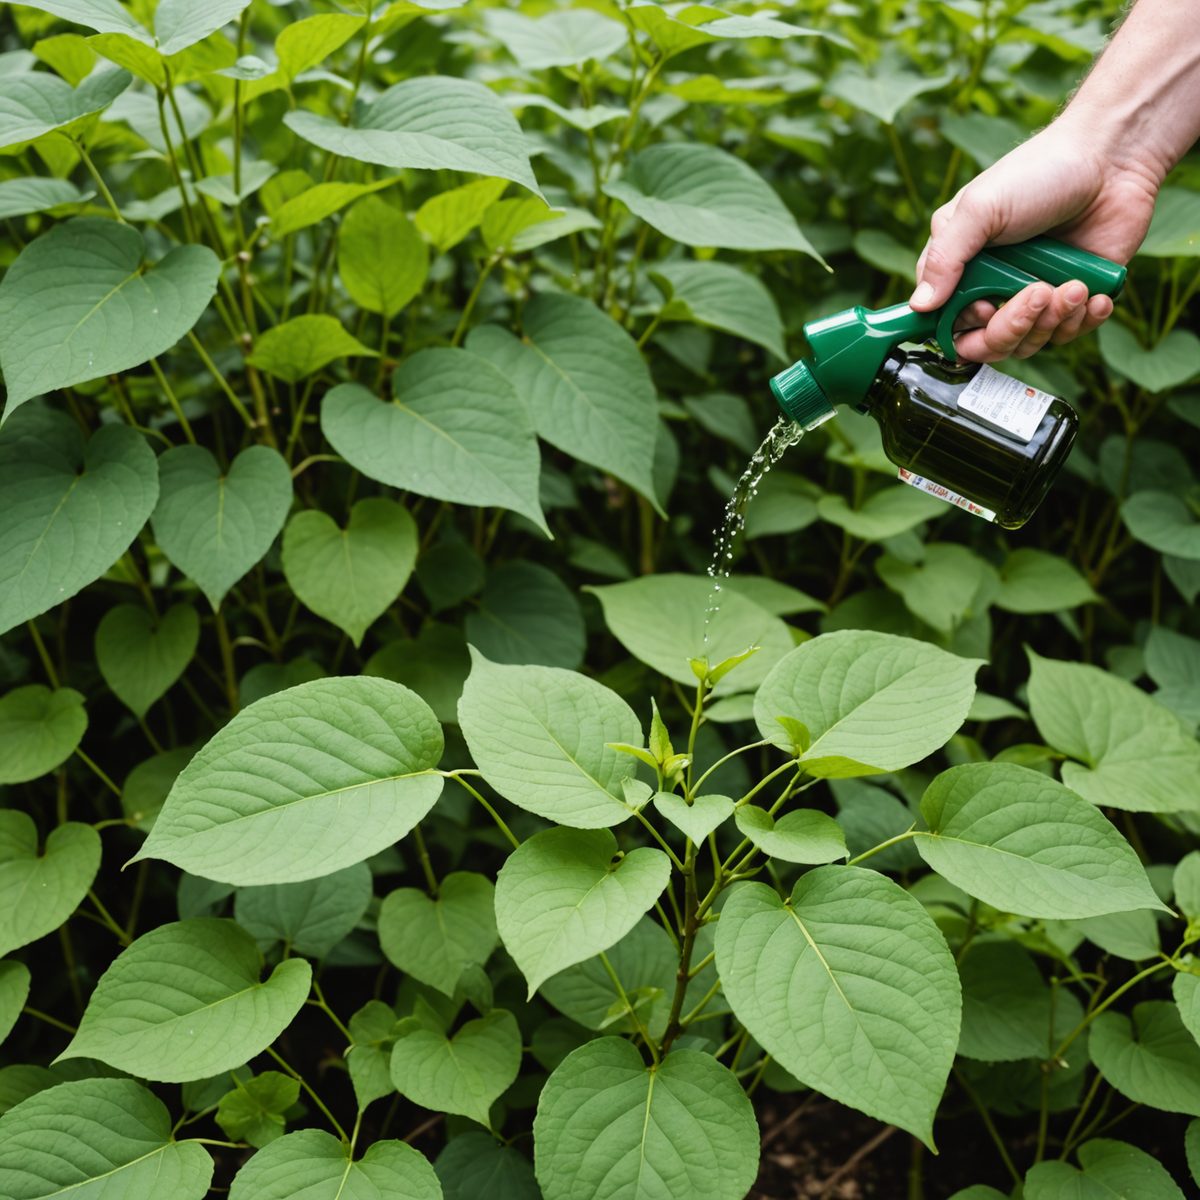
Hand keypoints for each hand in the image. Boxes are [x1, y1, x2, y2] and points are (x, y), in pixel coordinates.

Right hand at [909, 118, 1160, 361]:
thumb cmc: (1039, 172)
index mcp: (961, 266)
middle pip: (987, 344)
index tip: (986, 306)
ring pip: (1029, 343)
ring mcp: (1034, 295)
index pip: (946, 323)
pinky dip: (1082, 322)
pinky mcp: (1073, 299)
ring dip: (1052, 322)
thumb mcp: (979, 209)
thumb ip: (944, 258)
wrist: (1113, 157)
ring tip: (1075, 286)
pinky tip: (1092, 293)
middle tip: (1038, 292)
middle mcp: (993, 286)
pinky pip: (1070, 335)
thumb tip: (920, 305)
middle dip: (1012, 327)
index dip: (964, 329)